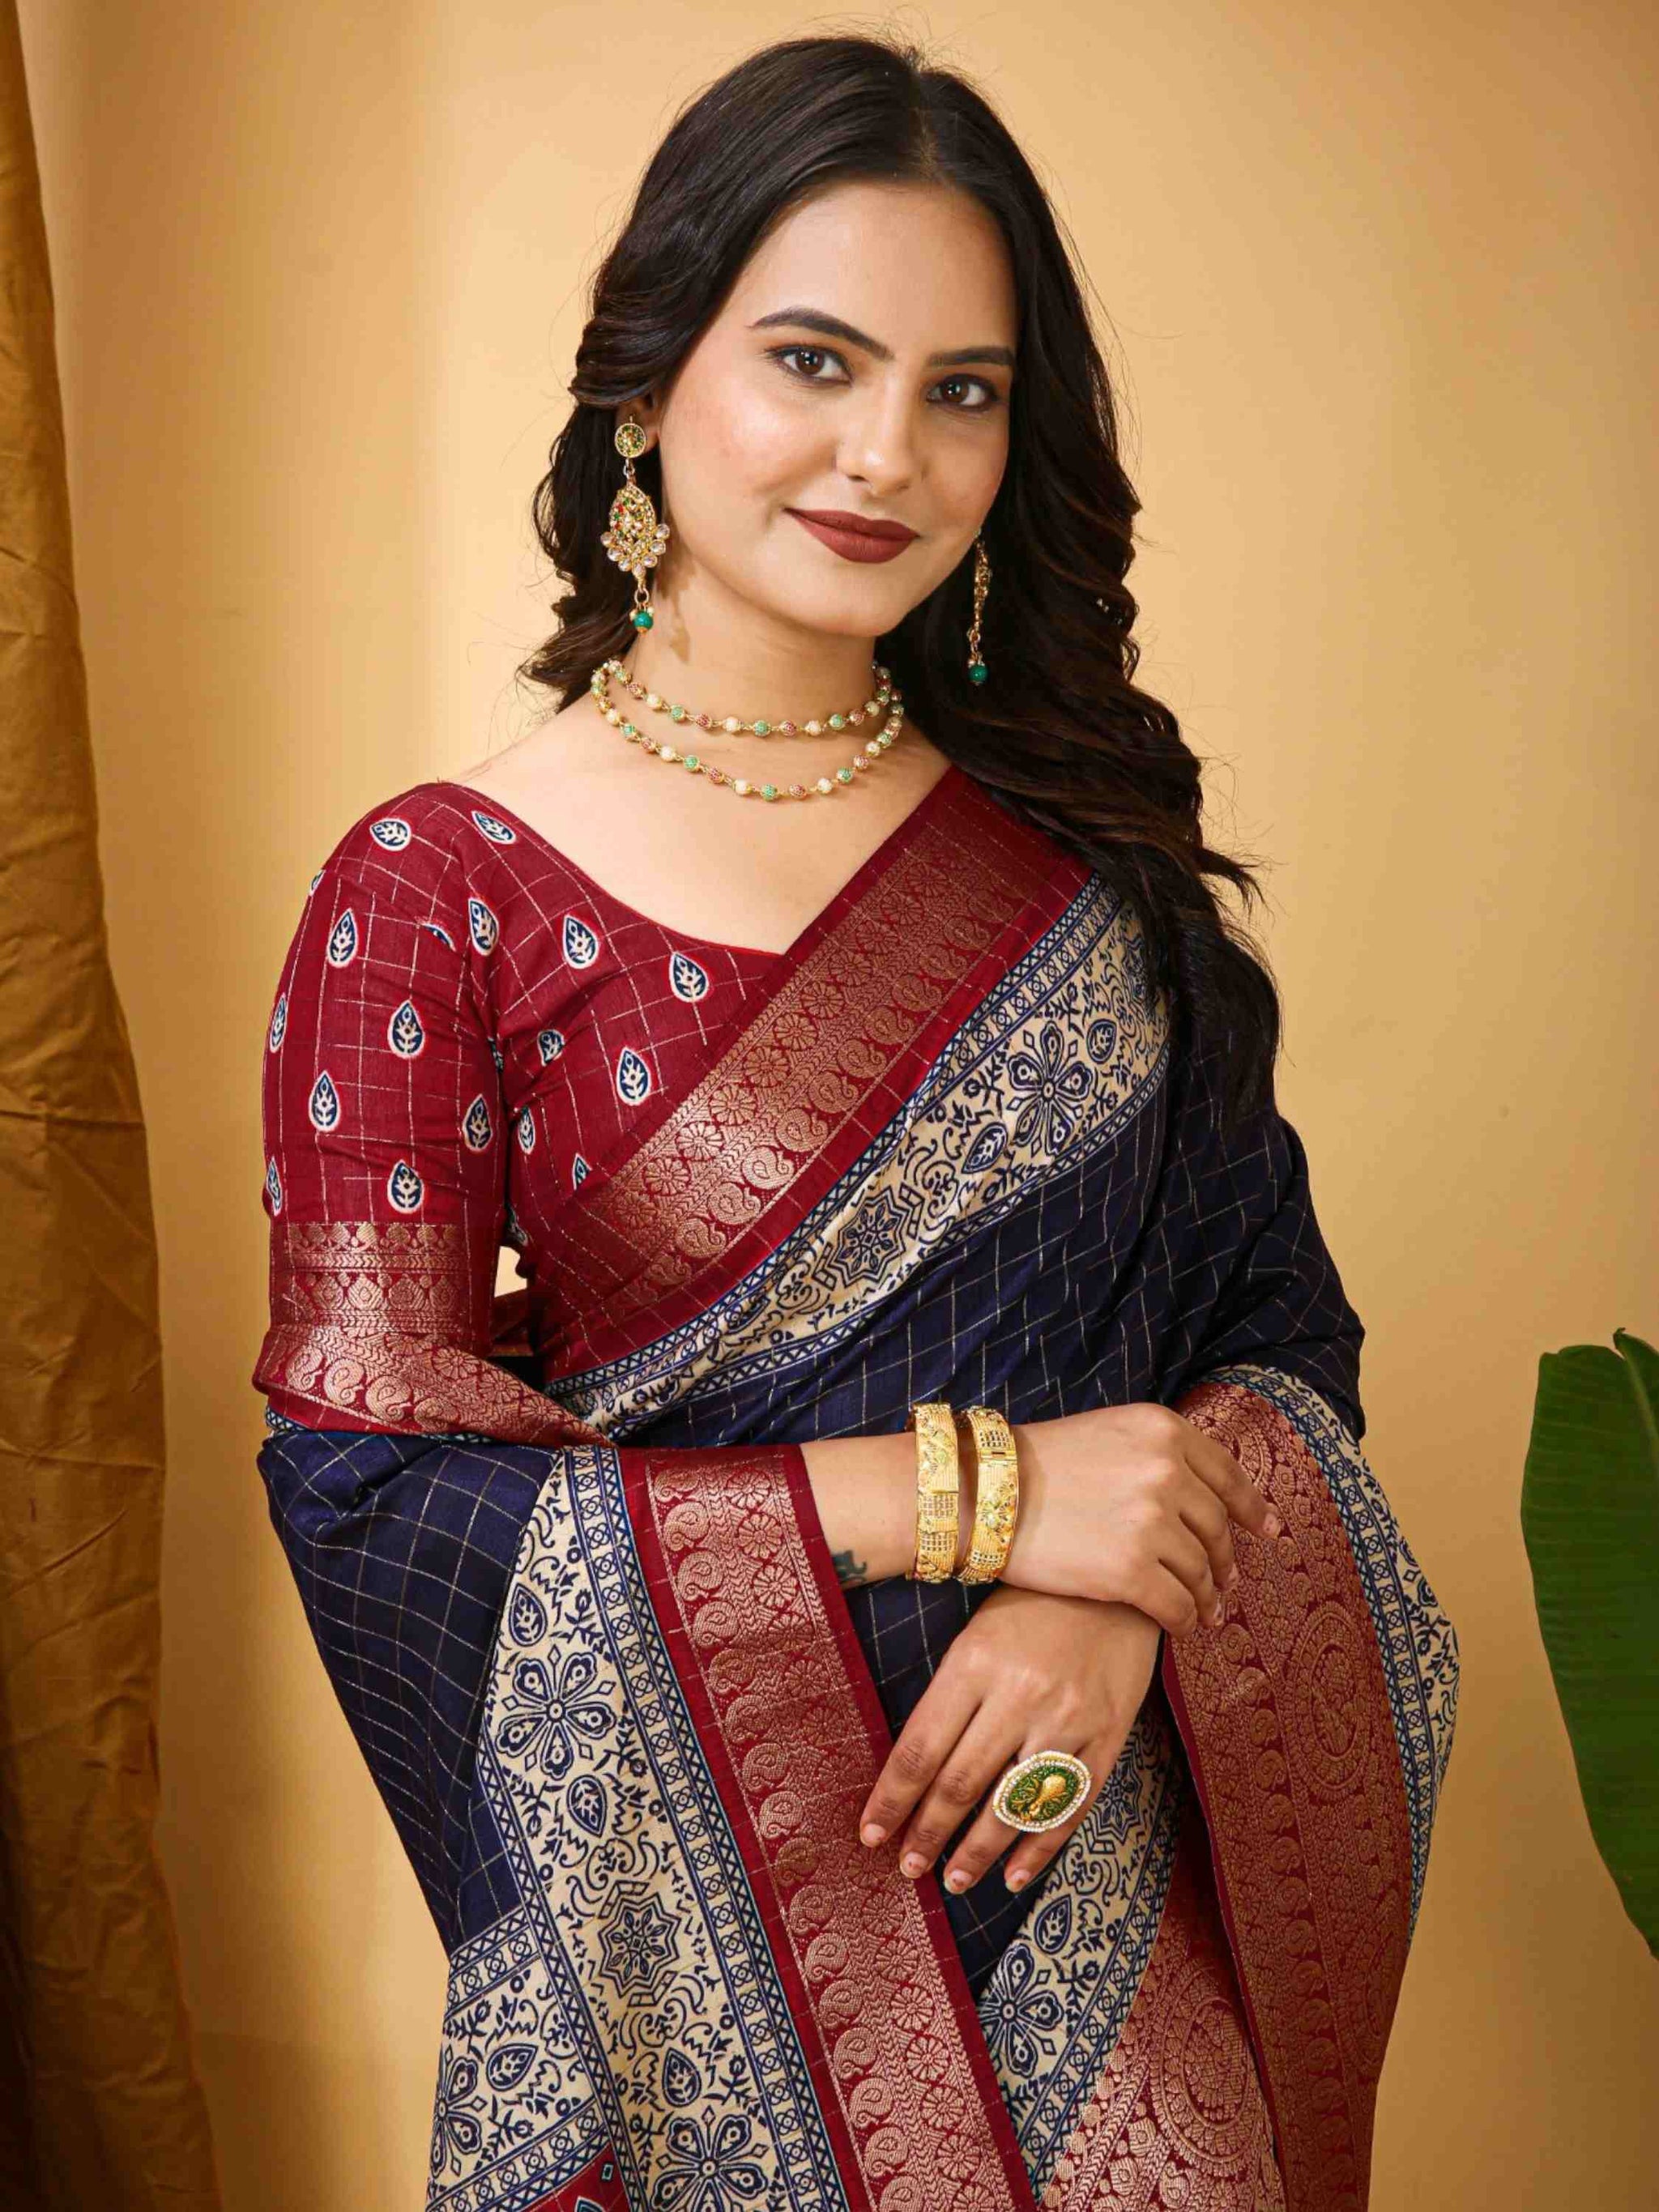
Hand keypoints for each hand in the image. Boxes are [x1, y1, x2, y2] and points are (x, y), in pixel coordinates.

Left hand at [857, 1584, 1161, 1893]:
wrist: (1117, 1584)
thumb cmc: (1032, 1607)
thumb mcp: (976, 1635)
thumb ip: (948, 1697)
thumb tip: (912, 1771)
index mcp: (974, 1663)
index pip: (920, 1748)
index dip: (892, 1800)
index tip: (871, 1834)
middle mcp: (1019, 1695)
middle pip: (960, 1784)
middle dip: (928, 1834)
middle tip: (908, 1867)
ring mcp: (1068, 1719)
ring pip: (1012, 1807)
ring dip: (977, 1854)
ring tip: (953, 1880)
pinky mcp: (1108, 1736)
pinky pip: (1068, 1807)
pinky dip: (1038, 1850)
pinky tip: (1013, 1876)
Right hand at [1002, 1402, 1280, 1634]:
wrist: (983, 1494)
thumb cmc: (1041, 1465)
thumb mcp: (1110, 1433)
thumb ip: (1160, 1455)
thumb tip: (1207, 1497)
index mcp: (1164, 1431)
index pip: (1229, 1476)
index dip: (1254, 1509)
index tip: (1268, 1531)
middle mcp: (1166, 1473)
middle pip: (1218, 1528)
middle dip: (1225, 1560)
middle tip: (1226, 1581)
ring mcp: (1151, 1524)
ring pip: (1202, 1571)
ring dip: (1208, 1596)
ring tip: (1206, 1610)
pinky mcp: (1130, 1573)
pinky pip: (1178, 1606)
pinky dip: (1185, 1620)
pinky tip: (1182, 1625)